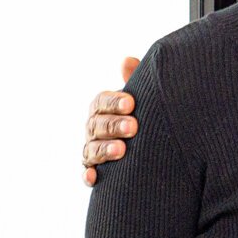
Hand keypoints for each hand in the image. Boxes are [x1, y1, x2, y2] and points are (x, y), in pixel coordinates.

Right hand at [82, 57, 139, 185]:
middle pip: (96, 125)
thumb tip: (127, 60)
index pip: (101, 102)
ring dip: (103, 149)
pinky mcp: (94, 170)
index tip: (131, 103)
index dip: (113, 102)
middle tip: (133, 127)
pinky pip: (86, 174)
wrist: (150, 144)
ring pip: (90, 149)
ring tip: (122, 150)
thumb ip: (135, 81)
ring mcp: (92, 149)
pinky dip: (87, 176)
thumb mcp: (142, 98)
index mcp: (103, 108)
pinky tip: (93, 178)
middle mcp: (94, 128)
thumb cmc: (143, 114)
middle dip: (113, 125)